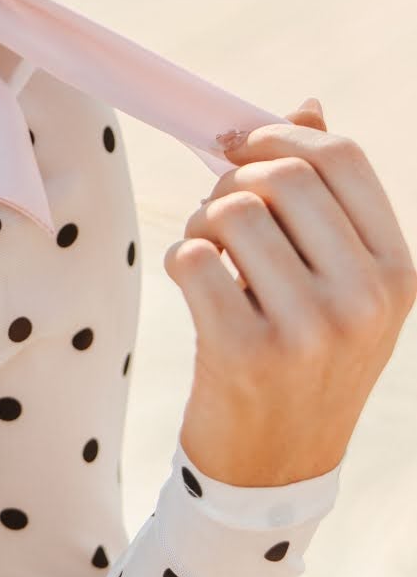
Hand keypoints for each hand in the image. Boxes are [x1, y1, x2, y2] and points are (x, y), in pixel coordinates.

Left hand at [164, 98, 415, 487]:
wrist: (274, 472)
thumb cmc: (302, 358)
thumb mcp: (339, 284)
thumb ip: (328, 198)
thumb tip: (308, 104)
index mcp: (397, 271)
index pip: (340, 157)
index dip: (280, 133)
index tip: (243, 146)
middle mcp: (364, 298)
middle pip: (282, 175)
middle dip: (233, 181)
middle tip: (222, 218)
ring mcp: (309, 328)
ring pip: (230, 212)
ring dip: (202, 223)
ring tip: (212, 260)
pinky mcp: (246, 352)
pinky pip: (191, 257)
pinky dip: (181, 262)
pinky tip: (197, 291)